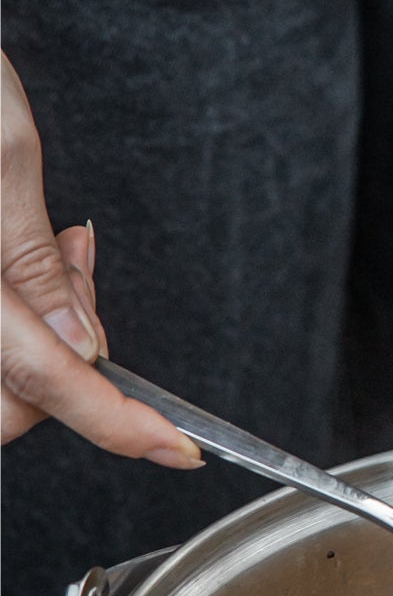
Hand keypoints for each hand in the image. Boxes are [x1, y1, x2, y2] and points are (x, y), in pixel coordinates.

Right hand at [2, 54, 198, 461]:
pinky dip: (6, 321)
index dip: (118, 424)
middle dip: (66, 365)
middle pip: (5, 402)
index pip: (44, 380)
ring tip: (52, 242)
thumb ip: (35, 261)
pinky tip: (10, 257)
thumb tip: (80, 344)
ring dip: (35, 339)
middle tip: (81, 269)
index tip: (173, 448)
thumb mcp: (0, 147)